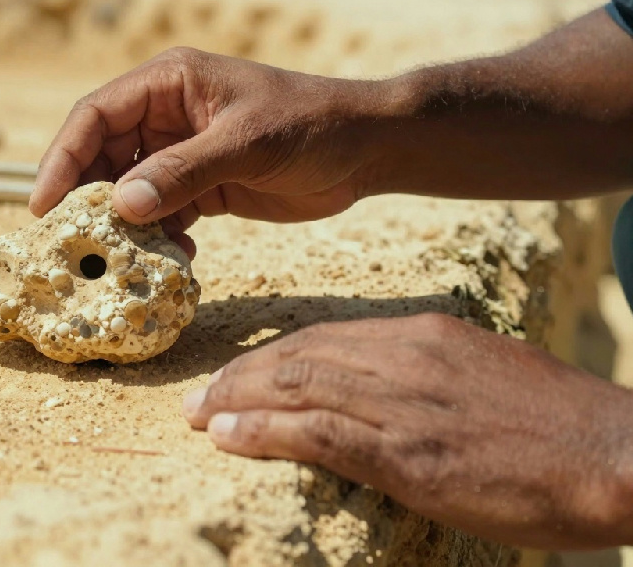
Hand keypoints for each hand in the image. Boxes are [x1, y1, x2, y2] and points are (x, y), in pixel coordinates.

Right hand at [30, 48, 386, 251]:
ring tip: (123, 258)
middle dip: (87, 199)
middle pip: (102, 155)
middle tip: (70, 243)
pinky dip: (160, 238)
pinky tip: (175, 260)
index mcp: (169, 82)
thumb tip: (120, 204)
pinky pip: (162, 213)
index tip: (44, 205)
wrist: (368, 148)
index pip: (95, 115)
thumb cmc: (312, 125)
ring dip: (125, 225)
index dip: (63, 157)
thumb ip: (183, 171)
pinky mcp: (201, 185)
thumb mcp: (247, 143)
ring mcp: (182, 151)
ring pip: (129, 190)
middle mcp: (166, 114)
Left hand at [182, 314, 632, 549]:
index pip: (324, 337)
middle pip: (299, 355)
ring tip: (198, 415)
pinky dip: (265, 430)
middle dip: (241, 375)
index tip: (236, 373)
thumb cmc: (556, 427)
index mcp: (423, 335)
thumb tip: (378, 393)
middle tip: (198, 395)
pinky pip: (319, 433)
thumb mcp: (483, 377)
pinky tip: (229, 436)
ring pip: (298, 386)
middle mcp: (405, 358)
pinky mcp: (410, 454)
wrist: (616, 454)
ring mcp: (405, 403)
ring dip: (237, 401)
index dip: (270, 356)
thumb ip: (425, 377)